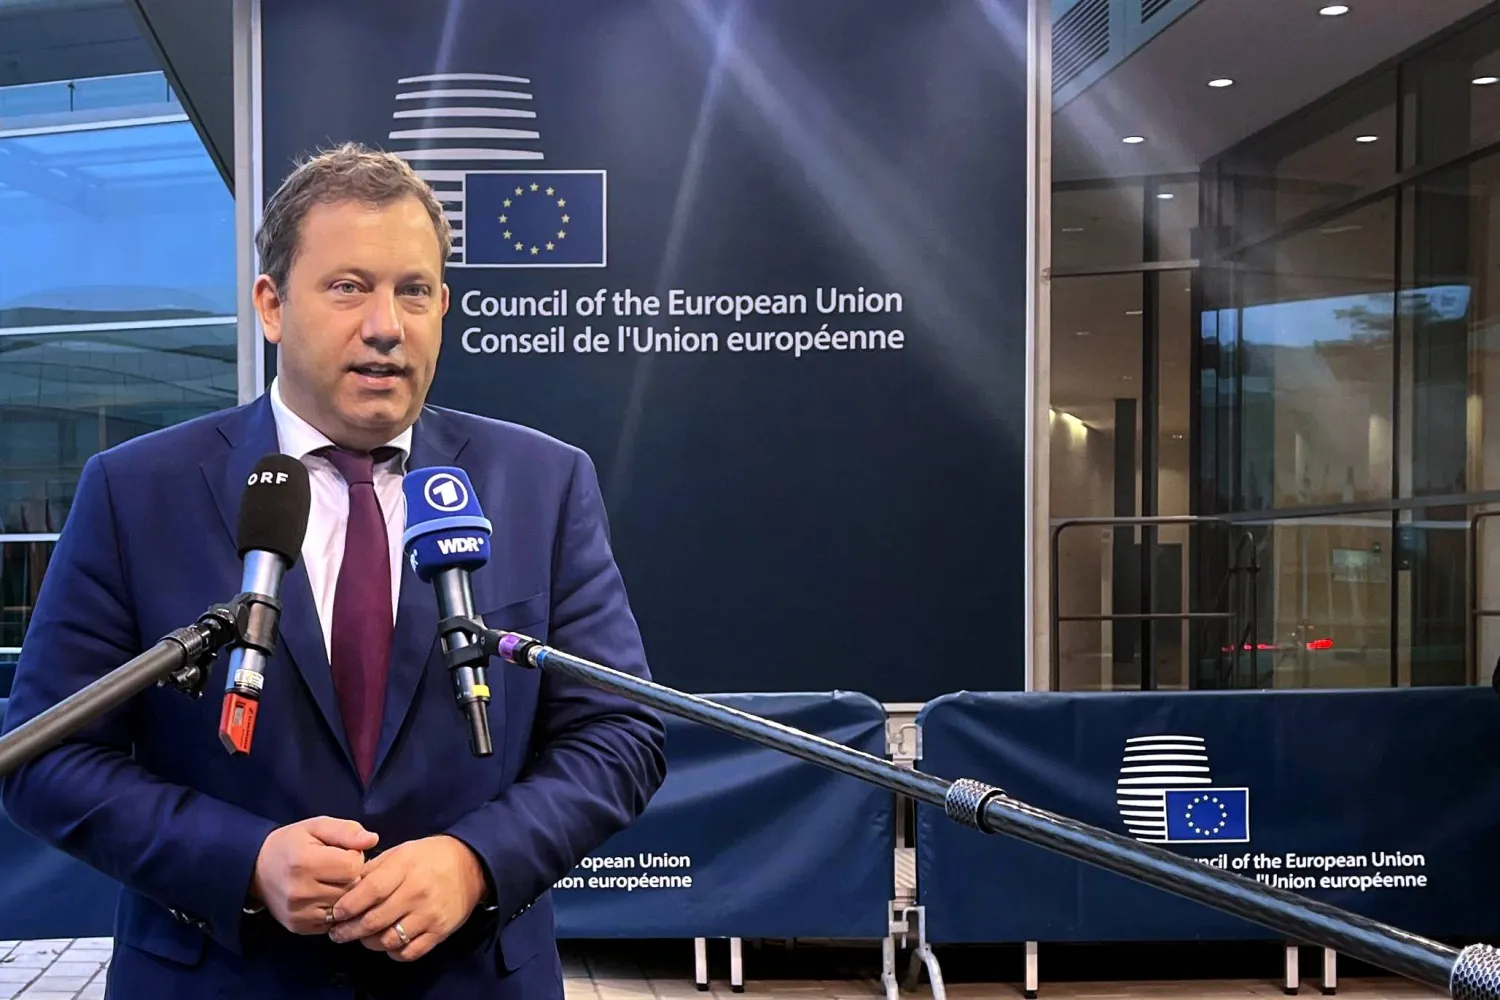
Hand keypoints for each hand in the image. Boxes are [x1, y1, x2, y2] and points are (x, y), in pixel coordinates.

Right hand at [250, 817, 378, 934]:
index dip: (355, 857)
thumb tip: (373, 840)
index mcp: (305, 862)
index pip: (353, 866)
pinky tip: (325, 897)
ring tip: (331, 882)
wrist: (256, 869)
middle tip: (337, 868)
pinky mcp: (298, 927)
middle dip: (352, 877)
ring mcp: (298, 913)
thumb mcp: (317, 826)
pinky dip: (335, 910)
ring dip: (345, 895)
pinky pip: (333, 922)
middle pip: (351, 889)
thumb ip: (347, 831)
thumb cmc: (292, 843)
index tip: (343, 853)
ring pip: (345, 908)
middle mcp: (300, 892)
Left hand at [327, 835, 486, 960]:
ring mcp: (429, 915)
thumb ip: (373, 869)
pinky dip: (394, 952)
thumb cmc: (429, 857)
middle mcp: (417, 892)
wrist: (471, 866)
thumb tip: (346, 888)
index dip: (348, 906)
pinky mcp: (440, 932)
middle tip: (338, 933)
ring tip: (363, 937)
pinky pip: (409, 952)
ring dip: (369, 942)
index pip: (370, 891)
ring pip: (389, 940)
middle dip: (349, 931)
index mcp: (405, 867)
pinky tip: (388, 943)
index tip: (334, 914)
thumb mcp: (401, 852)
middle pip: (375, 920)